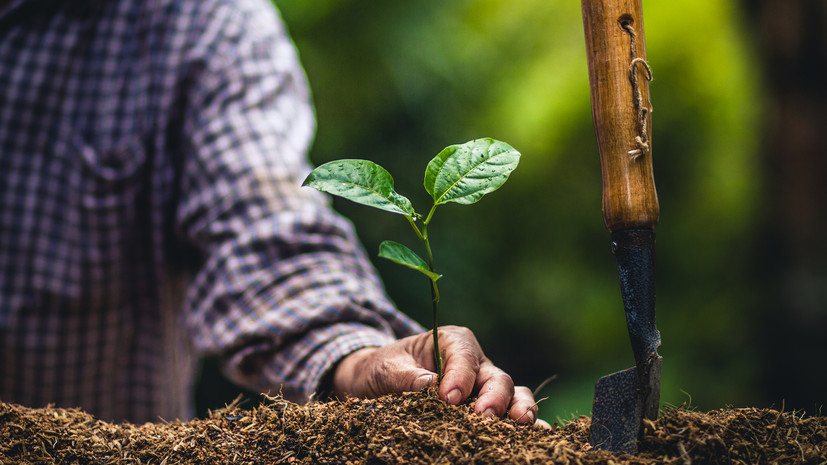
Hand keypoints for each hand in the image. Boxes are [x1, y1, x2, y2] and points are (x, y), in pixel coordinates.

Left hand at [332, 325, 549, 427]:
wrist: (377, 383)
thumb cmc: (383, 369)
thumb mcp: (385, 369)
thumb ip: (405, 376)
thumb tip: (429, 385)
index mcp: (452, 341)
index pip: (464, 356)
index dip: (460, 377)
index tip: (449, 399)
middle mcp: (474, 362)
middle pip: (495, 376)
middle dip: (494, 397)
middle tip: (483, 417)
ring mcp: (483, 386)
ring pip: (511, 394)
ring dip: (518, 408)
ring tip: (521, 424)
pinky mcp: (483, 407)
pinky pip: (508, 414)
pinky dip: (522, 424)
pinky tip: (537, 436)